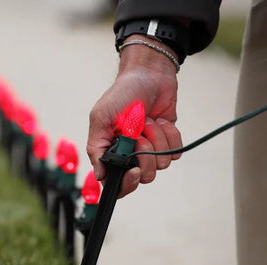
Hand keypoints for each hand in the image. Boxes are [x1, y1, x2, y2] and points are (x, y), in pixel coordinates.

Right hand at [86, 35, 182, 197]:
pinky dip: (170, 135)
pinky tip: (160, 120)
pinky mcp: (167, 142)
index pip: (115, 183)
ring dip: (156, 138)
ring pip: (161, 164)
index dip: (126, 183)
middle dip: (145, 154)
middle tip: (139, 133)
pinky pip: (174, 152)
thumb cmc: (122, 93)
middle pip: (143, 176)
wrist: (149, 75)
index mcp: (109, 152)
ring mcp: (149, 149)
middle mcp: (129, 155)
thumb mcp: (101, 118)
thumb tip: (99, 176)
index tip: (134, 170)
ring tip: (147, 120)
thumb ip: (96, 148)